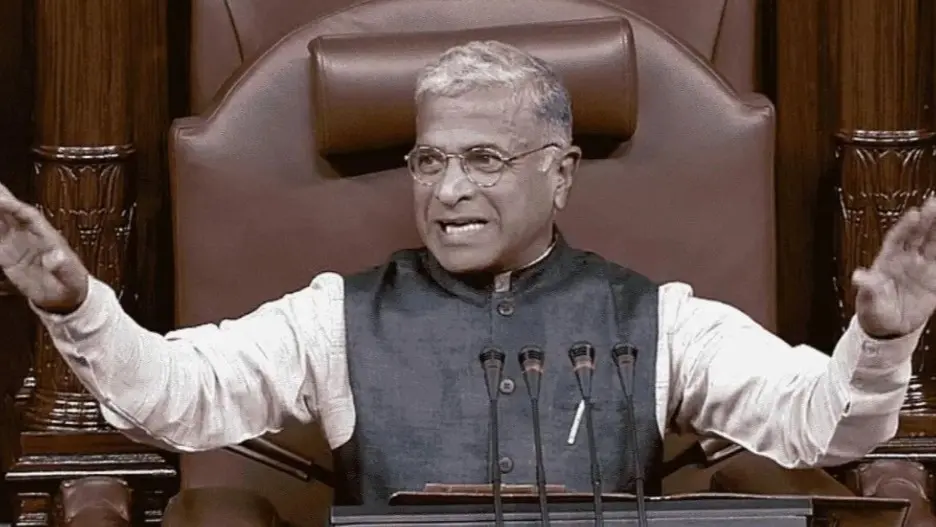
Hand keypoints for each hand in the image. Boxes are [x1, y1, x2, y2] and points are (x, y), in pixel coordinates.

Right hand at [0, 183, 88, 312]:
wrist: (65, 298)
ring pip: (0, 222)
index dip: (14, 206)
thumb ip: (63, 267)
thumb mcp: (71, 279)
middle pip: (12, 212)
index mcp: (48, 237)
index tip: (0, 199)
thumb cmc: (72, 286)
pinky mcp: (8, 257)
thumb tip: (54, 257)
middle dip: (1, 197)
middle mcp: (31, 236)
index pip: (29, 216)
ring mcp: (19, 245)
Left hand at [854, 197, 935, 337]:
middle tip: (935, 202)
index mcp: (887, 261)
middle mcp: (905, 259)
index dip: (905, 226)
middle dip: (927, 218)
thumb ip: (868, 288)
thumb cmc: (874, 310)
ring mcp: (921, 267)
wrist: (889, 327)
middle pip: (918, 234)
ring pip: (933, 243)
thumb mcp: (869, 301)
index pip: (898, 239)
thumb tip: (858, 276)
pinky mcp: (934, 279)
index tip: (914, 214)